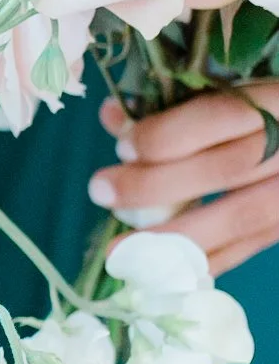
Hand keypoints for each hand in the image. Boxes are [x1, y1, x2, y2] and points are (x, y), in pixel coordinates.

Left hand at [89, 86, 278, 273]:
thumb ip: (174, 102)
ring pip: (240, 217)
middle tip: (102, 190)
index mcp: (276, 102)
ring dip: (172, 235)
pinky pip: (248, 248)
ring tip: (120, 248)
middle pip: (226, 168)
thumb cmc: (257, 112)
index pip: (221, 116)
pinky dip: (201, 261)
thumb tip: (112, 117)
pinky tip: (159, 270)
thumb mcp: (227, 92)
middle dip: (156, 184)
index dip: (168, 134)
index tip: (123, 147)